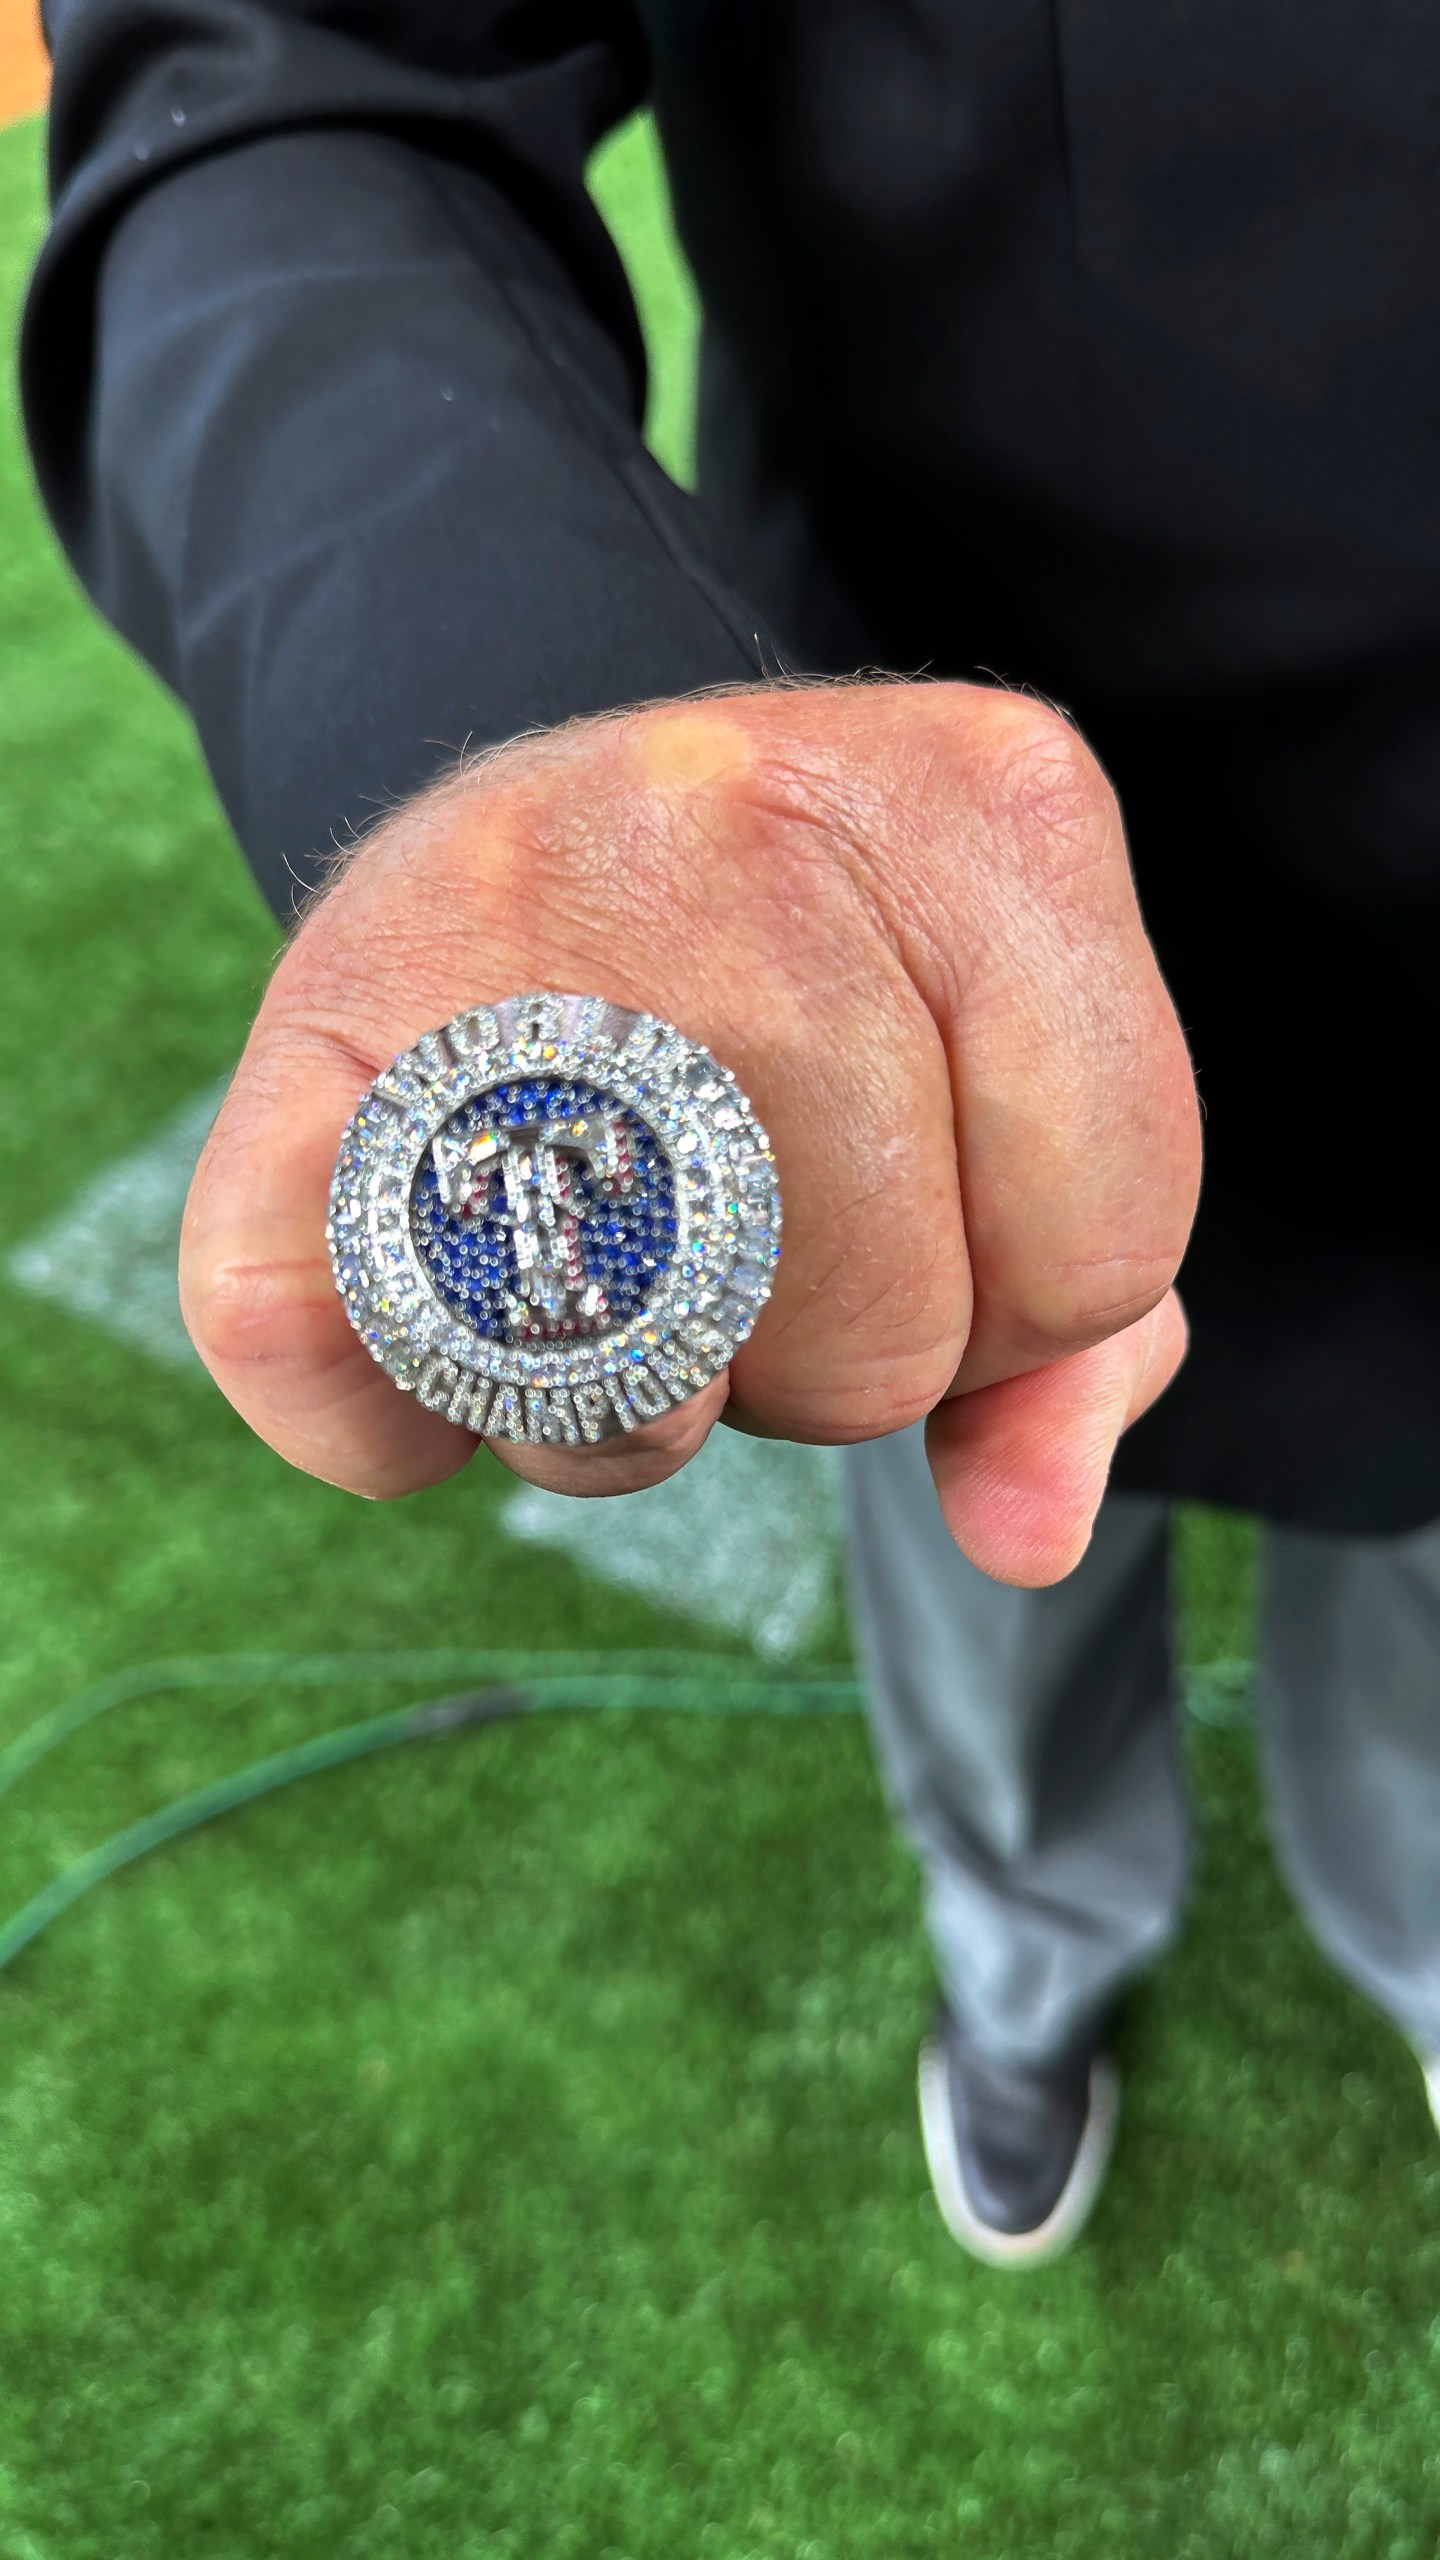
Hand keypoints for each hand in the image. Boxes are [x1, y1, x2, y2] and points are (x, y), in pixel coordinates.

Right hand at [180, 683, 1199, 1585]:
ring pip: (652, 1396)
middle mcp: (738, 813)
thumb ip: (1074, 1326)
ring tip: (609, 1259)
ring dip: (640, 1414)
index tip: (919, 1195)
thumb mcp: (994, 1080)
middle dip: (830, 1356)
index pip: (1099, 1254)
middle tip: (741, 1221)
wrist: (534, 819)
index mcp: (973, 804)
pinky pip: (365, 1390)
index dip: (1017, 1303)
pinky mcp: (301, 1037)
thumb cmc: (805, 987)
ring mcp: (495, 913)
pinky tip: (447, 1309)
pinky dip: (407, 1429)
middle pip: (887, 1340)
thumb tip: (1027, 1535)